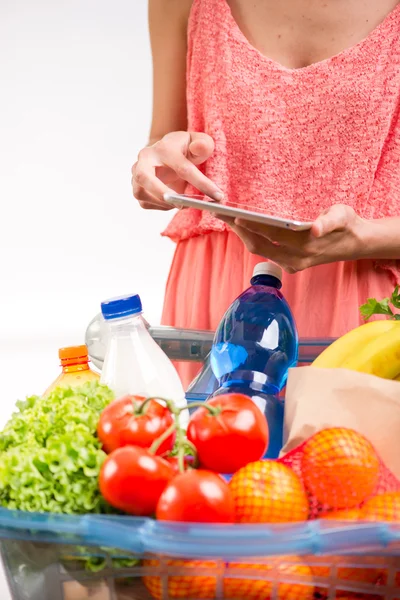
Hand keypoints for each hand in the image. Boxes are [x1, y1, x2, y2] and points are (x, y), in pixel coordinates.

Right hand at [131, 131, 222, 209]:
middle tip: (182, 204)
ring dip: (161, 203)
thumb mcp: (198, 142)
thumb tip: (199, 148)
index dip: (201, 183)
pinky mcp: (137, 188)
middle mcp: (145, 159)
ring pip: (141, 193)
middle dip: (161, 193)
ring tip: (182, 204)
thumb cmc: (185, 149)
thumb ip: (203, 144)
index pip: (182, 167)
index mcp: (163, 148)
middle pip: (144, 176)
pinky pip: (145, 203)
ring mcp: (136, 174)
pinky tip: (173, 204)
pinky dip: (160, 207)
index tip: (218, 196)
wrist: (165, 153)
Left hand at [221, 205, 368, 273]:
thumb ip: (329, 221)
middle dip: (239, 229)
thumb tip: (315, 228)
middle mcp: (296, 258)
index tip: (236, 216)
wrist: (354, 243)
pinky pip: (265, 252)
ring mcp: (291, 263)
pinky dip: (252, 239)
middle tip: (220, 213)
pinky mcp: (289, 264)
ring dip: (242, 234)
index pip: (273, 235)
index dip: (253, 226)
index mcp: (307, 245)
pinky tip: (242, 226)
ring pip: (260, 250)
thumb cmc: (346, 224)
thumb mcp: (343, 216)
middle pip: (259, 245)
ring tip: (225, 217)